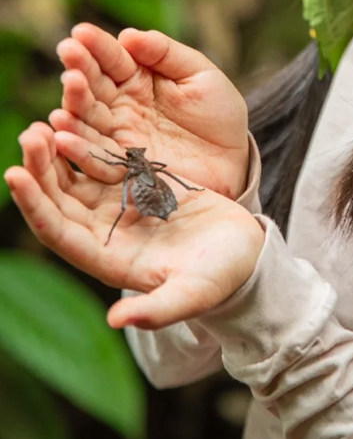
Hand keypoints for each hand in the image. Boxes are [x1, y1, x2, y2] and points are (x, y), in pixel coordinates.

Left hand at [5, 123, 263, 328]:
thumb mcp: (192, 294)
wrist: (244, 253)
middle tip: (29, 134)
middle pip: (58, 199)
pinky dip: (92, 141)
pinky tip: (83, 117)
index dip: (35, 205)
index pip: (57, 231)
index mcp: (107, 260)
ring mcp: (121, 207)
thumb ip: (157, 310)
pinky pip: (108, 160)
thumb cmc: (219, 278)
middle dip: (40, 169)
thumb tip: (117, 321)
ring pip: (78, 177)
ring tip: (46, 120)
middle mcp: (105, 232)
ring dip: (59, 152)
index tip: (15, 173)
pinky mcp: (141, 185)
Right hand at [51, 24, 249, 199]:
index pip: (114, 58)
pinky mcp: (121, 166)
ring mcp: (118, 135)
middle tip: (68, 50)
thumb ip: (167, 54)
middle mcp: (121, 105)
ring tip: (70, 84)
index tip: (81, 32)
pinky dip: (78, 144)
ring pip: (89, 116)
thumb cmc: (219, 113)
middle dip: (80, 67)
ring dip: (75, 101)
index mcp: (139, 77)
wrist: (233, 160)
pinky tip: (63, 131)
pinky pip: (96, 155)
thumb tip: (128, 34)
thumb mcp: (201, 76)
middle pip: (94, 85)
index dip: (98, 45)